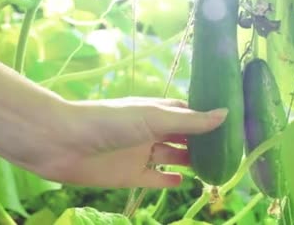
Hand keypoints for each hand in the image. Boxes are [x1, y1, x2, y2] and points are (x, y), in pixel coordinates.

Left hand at [21, 97, 226, 187]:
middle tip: (229, 152)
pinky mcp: (129, 176)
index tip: (231, 126)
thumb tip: (226, 114)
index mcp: (156, 111)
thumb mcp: (154, 118)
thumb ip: (189, 121)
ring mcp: (140, 153)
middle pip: (183, 136)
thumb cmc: (110, 121)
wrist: (63, 142)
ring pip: (172, 157)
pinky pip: (155, 179)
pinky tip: (184, 182)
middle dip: (203, 142)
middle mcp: (151, 131)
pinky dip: (168, 181)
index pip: (188, 113)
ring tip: (214, 168)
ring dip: (191, 161)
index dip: (207, 118)